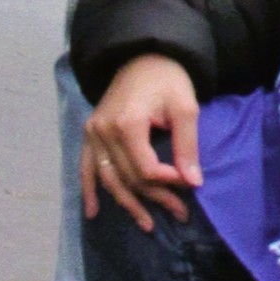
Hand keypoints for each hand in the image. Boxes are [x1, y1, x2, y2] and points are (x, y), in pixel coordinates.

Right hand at [78, 52, 201, 228]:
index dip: (168, 183)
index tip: (190, 184)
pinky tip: (92, 212)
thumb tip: (193, 182)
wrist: (143, 56)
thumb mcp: (186, 108)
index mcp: (127, 123)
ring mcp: (93, 132)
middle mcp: (104, 130)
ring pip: (109, 178)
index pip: (146, 168)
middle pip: (129, 177)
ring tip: (147, 225)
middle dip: (155, 198)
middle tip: (180, 213)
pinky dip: (89, 190)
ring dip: (127, 203)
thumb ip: (187, 146)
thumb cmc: (168, 79)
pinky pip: (86, 167)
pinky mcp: (90, 133)